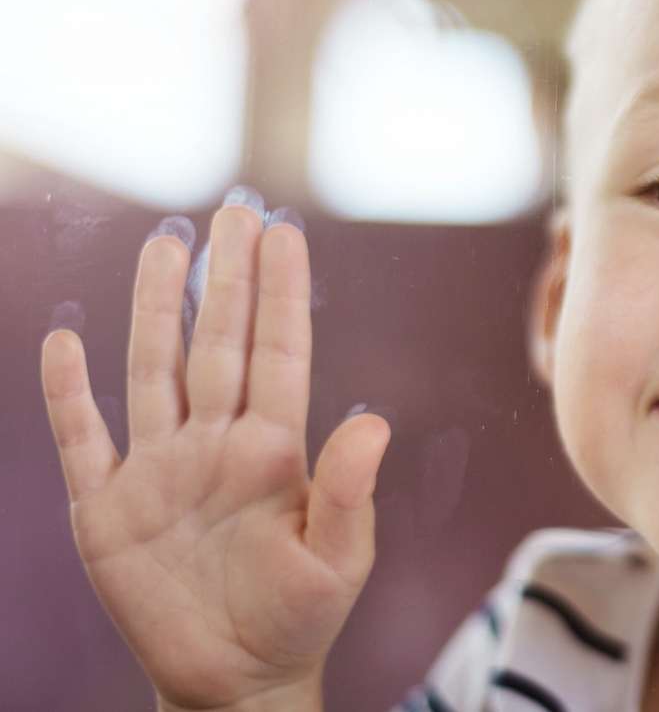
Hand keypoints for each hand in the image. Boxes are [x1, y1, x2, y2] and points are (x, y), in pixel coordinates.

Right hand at [40, 207, 389, 711]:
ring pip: (153, 370)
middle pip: (217, 343)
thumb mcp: (337, 561)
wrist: (238, 679)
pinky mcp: (108, 507)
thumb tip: (373, 420)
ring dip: (156, 310)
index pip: (279, 353)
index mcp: (276, 450)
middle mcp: (217, 443)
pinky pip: (82, 438)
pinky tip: (67, 341)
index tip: (282, 232)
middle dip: (224, 279)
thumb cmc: (300, 616)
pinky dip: (69, 393)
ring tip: (166, 246)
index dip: (279, 293)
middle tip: (230, 211)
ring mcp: (160, 469)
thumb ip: (348, 491)